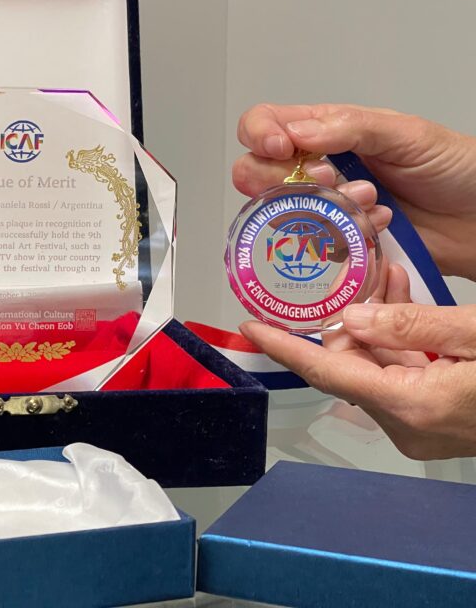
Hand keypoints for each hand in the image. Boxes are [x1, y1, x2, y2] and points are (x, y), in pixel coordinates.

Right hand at [233, 104, 475, 279]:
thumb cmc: (456, 167)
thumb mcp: (406, 133)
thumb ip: (350, 127)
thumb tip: (297, 133)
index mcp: (327, 131)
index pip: (266, 123)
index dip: (259, 135)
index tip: (280, 150)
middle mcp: (317, 169)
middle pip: (256, 172)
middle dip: (280, 180)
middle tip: (326, 182)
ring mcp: (324, 208)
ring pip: (279, 213)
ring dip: (316, 210)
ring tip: (366, 204)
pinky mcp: (337, 245)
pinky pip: (312, 249)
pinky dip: (339, 239)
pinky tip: (376, 227)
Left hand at [241, 264, 475, 459]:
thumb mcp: (475, 334)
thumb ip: (410, 325)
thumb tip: (352, 319)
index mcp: (411, 406)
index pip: (326, 372)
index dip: (283, 347)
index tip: (251, 327)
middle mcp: (408, 426)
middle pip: (352, 365)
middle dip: (350, 319)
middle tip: (358, 275)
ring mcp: (421, 429)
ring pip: (378, 367)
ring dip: (381, 327)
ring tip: (389, 279)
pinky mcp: (434, 423)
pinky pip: (401, 377)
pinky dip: (402, 345)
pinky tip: (407, 307)